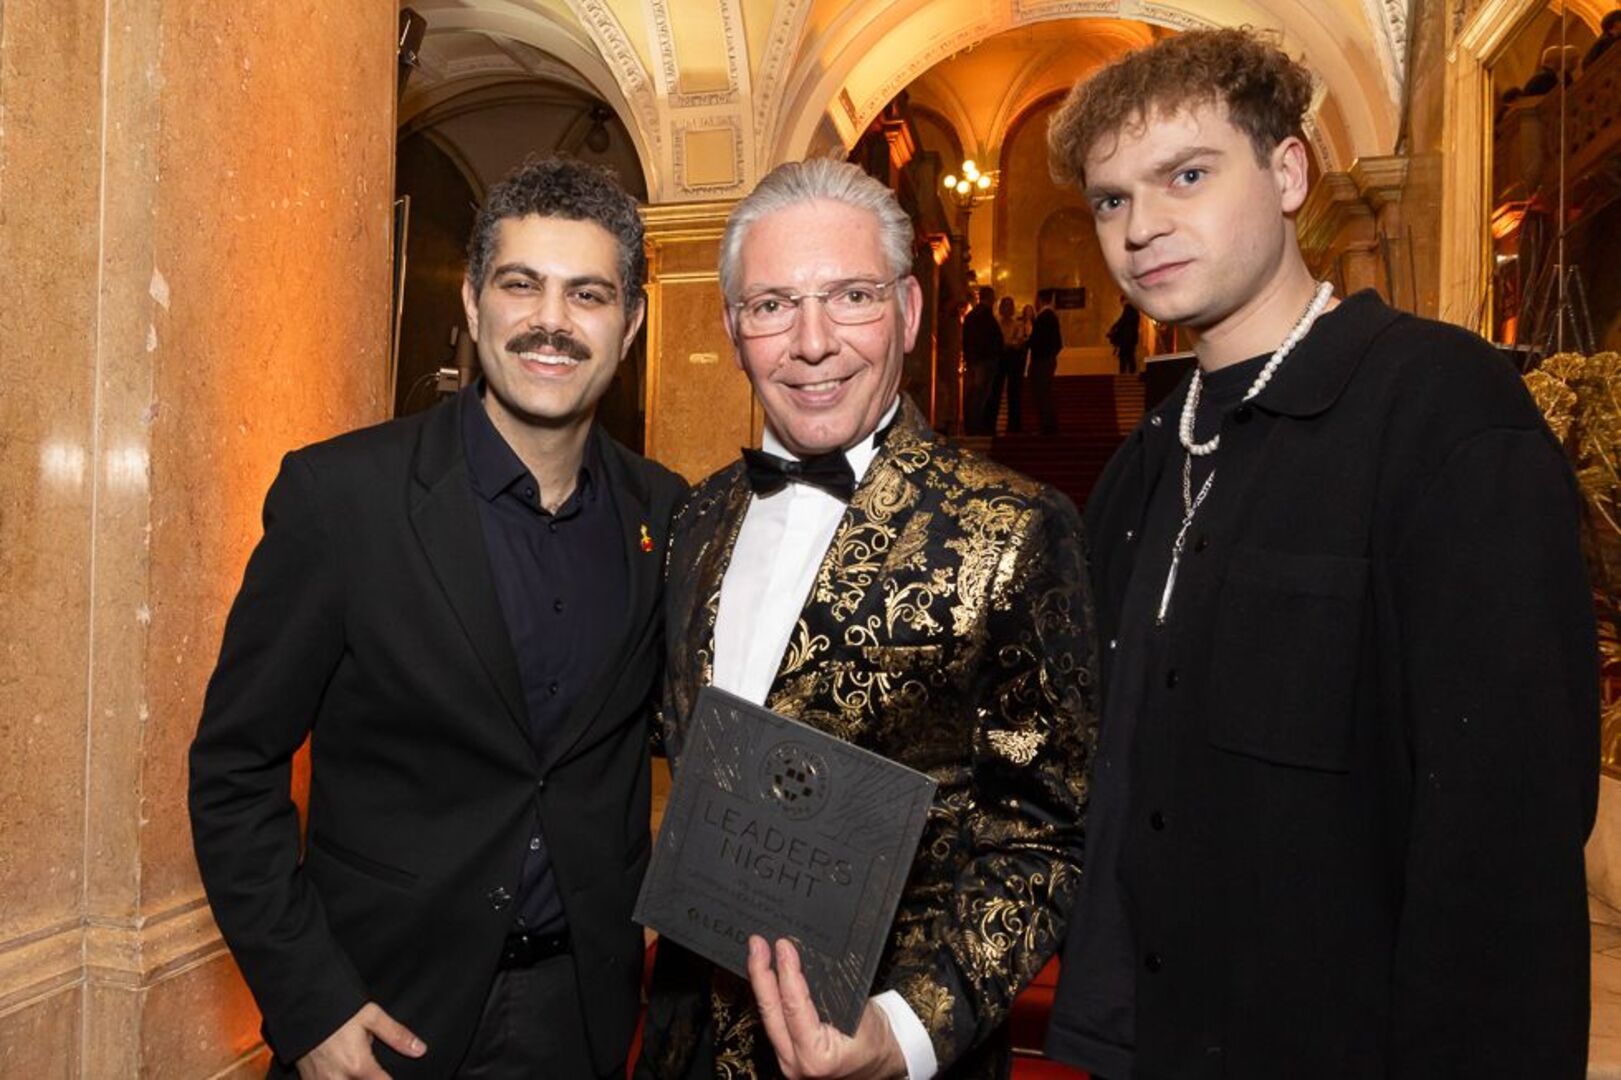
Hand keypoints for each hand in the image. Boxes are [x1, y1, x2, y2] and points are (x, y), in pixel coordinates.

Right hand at [295, 1002, 425, 1079]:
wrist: (301, 1006)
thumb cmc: (336, 1010)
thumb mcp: (371, 1016)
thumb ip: (396, 1035)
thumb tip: (420, 1050)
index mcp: (358, 1065)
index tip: (392, 1076)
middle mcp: (338, 1079)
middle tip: (372, 1072)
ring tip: (358, 1071)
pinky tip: (343, 1073)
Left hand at [746, 936, 907, 1079]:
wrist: (880, 1064)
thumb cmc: (876, 1043)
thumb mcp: (861, 1011)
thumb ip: (830, 990)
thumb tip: (806, 959)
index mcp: (817, 1057)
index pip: (794, 1007)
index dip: (787, 972)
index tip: (783, 947)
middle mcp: (796, 1064)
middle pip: (770, 1012)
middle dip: (761, 973)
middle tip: (757, 944)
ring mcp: (788, 1062)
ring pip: (768, 1017)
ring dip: (762, 983)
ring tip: (757, 954)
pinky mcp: (786, 1055)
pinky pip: (773, 1022)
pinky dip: (770, 996)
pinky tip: (766, 977)